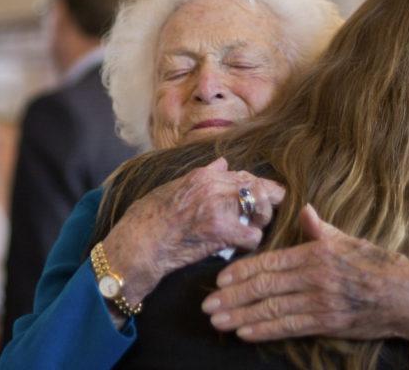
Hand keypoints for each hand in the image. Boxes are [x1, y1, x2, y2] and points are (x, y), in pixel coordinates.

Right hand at [102, 157, 284, 304]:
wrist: (140, 242)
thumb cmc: (150, 217)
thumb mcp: (174, 187)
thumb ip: (202, 175)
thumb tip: (223, 163)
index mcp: (203, 175)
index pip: (244, 174)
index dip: (258, 187)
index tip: (264, 196)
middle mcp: (214, 185)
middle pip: (258, 187)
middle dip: (268, 201)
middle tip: (266, 215)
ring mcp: (219, 207)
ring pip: (260, 208)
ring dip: (260, 221)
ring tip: (251, 230)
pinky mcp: (222, 231)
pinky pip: (253, 236)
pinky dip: (250, 243)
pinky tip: (240, 247)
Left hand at [202, 205, 408, 362]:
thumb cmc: (380, 266)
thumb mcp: (350, 240)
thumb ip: (320, 228)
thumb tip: (302, 208)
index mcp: (316, 253)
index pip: (270, 261)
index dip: (242, 271)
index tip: (219, 278)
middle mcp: (315, 278)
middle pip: (265, 288)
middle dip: (233, 297)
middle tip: (207, 304)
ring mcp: (321, 303)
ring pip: (273, 310)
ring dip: (242, 317)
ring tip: (218, 321)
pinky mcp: (328, 323)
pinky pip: (290, 328)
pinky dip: (265, 331)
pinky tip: (245, 333)